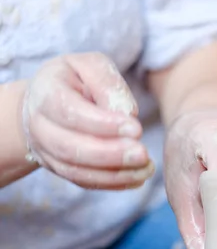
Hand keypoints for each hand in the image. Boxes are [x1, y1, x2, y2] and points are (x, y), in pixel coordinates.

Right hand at [22, 53, 153, 188]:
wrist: (47, 100)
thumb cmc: (76, 79)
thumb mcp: (91, 66)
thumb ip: (107, 82)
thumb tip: (126, 112)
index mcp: (45, 93)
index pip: (70, 112)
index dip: (103, 124)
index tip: (136, 128)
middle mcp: (40, 125)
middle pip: (69, 147)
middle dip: (109, 154)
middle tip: (142, 154)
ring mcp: (46, 150)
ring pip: (75, 170)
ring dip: (113, 173)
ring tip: (146, 168)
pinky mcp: (60, 167)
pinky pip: (83, 181)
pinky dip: (111, 182)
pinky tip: (137, 178)